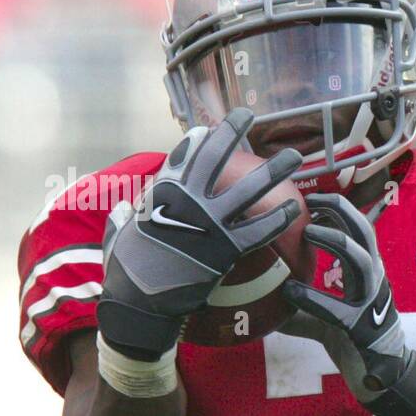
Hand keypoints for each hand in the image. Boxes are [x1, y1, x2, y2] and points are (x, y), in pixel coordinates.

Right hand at [97, 108, 301, 360]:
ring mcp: (209, 222)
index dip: (197, 140)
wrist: (139, 302)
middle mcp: (188, 200)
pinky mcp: (225, 248)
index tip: (208, 128)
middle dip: (233, 130)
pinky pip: (259, 229)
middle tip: (249, 113)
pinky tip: (296, 208)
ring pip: (249, 189)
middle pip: (215, 157)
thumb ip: (126, 218)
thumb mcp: (119, 235)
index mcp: (161, 193)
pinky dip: (278, 218)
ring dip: (274, 170)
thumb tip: (126, 209)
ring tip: (294, 156)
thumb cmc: (126, 272)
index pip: (181, 157)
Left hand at [281, 193, 415, 415]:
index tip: (312, 198)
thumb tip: (262, 303)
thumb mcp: (324, 318)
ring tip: (309, 232)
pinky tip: (289, 294)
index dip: (338, 210)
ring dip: (336, 241)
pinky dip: (312, 299)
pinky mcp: (362, 327)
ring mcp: (372, 302)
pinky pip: (337, 310)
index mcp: (369, 273)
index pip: (359, 230)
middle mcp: (374, 281)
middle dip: (341, 210)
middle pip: (365, 233)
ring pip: (361, 260)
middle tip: (310, 201)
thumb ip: (300, 308)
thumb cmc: (352, 341)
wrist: (383, 375)